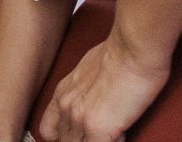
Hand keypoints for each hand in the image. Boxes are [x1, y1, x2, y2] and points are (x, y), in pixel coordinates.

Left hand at [36, 35, 169, 141]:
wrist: (131, 48)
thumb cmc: (120, 54)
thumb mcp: (88, 71)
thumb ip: (83, 90)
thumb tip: (94, 99)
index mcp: (62, 94)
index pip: (49, 131)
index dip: (64, 137)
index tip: (82, 136)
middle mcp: (65, 107)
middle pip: (64, 141)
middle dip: (84, 140)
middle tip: (103, 133)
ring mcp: (79, 119)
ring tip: (114, 132)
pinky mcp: (98, 128)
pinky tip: (122, 133)